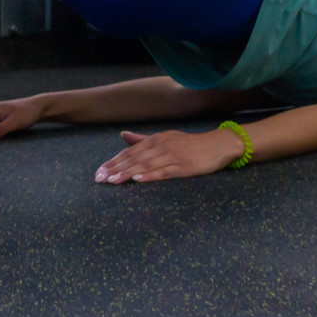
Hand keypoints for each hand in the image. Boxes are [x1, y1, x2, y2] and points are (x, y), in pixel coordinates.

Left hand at [95, 128, 242, 184]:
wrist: (218, 145)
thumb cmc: (191, 144)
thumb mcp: (165, 138)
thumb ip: (143, 139)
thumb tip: (122, 134)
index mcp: (155, 139)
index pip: (129, 151)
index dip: (113, 161)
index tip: (99, 171)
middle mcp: (161, 146)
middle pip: (134, 158)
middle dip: (115, 169)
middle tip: (99, 179)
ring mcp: (172, 156)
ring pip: (145, 165)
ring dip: (127, 174)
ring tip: (112, 181)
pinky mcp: (183, 167)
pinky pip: (164, 172)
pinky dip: (150, 176)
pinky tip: (139, 180)